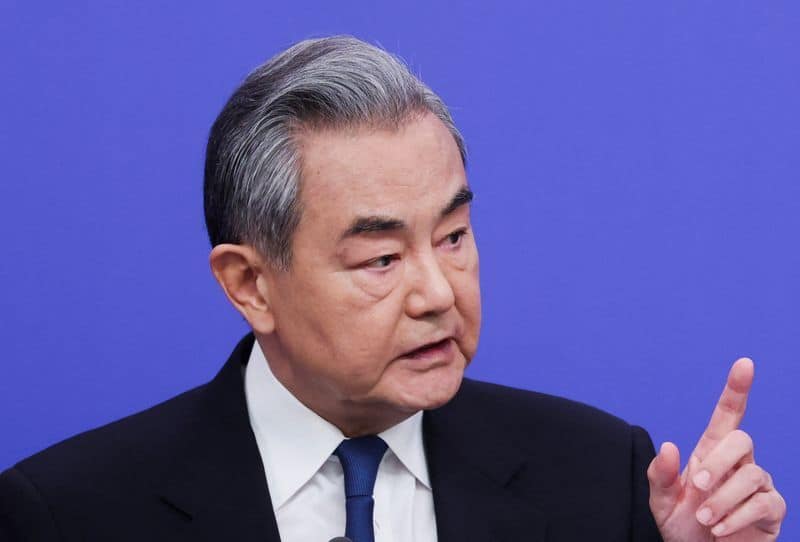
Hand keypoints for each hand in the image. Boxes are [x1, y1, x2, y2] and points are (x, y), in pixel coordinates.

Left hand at [647, 358, 785, 540]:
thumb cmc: (682, 527)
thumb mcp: (661, 501)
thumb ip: (661, 475)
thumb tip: (670, 446)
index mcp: (710, 452)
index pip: (729, 414)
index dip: (737, 389)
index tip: (744, 363)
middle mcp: (738, 463)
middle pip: (741, 439)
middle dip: (718, 462)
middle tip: (698, 488)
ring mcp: (758, 485)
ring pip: (752, 475)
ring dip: (724, 498)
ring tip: (705, 520)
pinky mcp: (771, 510)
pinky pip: (764, 503)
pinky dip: (738, 517)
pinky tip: (720, 531)